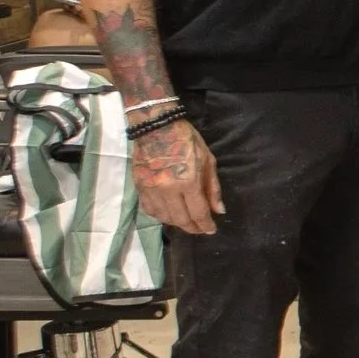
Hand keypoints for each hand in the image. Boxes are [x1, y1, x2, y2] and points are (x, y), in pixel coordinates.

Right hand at [132, 120, 223, 234]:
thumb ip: (212, 187)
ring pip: (164, 217)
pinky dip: (160, 216)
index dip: (205, 225)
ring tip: (186, 222)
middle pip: (180, 219)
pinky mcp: (139, 187)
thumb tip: (219, 211)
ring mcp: (151, 190)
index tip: (211, 230)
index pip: (198, 212)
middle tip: (200, 229)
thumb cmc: (187, 140)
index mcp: (188, 181)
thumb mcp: (208, 160)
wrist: (156, 127)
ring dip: (176, 223)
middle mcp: (168, 190)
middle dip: (192, 228)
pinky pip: (149, 210)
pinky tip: (168, 215)